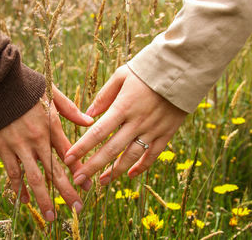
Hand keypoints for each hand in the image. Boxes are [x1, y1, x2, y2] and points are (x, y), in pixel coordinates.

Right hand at [0, 85, 93, 220]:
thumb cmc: (26, 85)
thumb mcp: (52, 92)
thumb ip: (70, 109)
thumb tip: (90, 121)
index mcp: (51, 125)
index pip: (69, 154)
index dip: (79, 171)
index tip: (87, 187)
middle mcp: (37, 139)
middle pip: (55, 171)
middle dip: (67, 191)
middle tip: (77, 209)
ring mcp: (19, 145)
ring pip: (34, 177)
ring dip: (43, 198)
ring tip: (51, 216)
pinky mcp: (2, 147)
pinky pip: (12, 172)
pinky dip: (18, 187)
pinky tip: (24, 200)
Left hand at [64, 65, 186, 185]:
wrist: (183, 69)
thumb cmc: (147, 69)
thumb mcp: (122, 75)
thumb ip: (104, 95)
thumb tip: (88, 114)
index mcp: (123, 106)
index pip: (98, 132)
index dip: (82, 147)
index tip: (68, 159)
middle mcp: (137, 122)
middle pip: (111, 150)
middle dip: (92, 166)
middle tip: (78, 179)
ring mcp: (153, 129)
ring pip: (131, 157)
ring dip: (115, 171)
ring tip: (101, 182)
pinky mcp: (167, 133)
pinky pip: (153, 155)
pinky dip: (141, 167)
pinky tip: (130, 175)